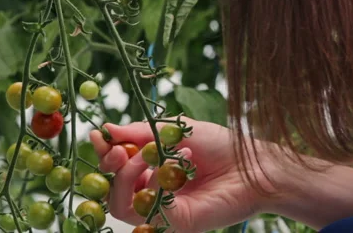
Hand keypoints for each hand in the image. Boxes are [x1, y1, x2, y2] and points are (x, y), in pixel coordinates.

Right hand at [89, 117, 269, 232]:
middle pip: (113, 191)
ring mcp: (164, 210)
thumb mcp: (177, 131)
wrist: (253, 163)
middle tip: (118, 149)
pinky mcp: (177, 223)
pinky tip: (175, 164)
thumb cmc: (221, 146)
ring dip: (127, 177)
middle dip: (110, 167)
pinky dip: (155, 183)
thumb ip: (142, 133)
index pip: (117, 169)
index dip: (105, 154)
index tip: (98, 136)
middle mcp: (154, 192)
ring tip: (146, 156)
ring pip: (122, 206)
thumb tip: (107, 130)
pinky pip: (149, 209)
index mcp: (153, 170)